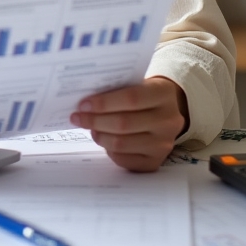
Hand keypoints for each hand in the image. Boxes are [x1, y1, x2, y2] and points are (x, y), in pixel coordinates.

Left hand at [70, 76, 188, 171]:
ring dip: (99, 136)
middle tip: (77, 117)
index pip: (131, 98)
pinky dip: (109, 150)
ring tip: (89, 128)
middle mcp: (169, 121)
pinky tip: (103, 139)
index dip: (104, 103)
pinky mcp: (156, 162)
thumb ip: (115, 90)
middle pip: (124, 123)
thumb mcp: (135, 84)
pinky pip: (125, 160)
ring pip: (122, 144)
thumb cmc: (142, 94)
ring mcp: (164, 144)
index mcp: (164, 94)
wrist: (165, 111)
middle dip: (95, 120)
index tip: (83, 104)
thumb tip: (84, 102)